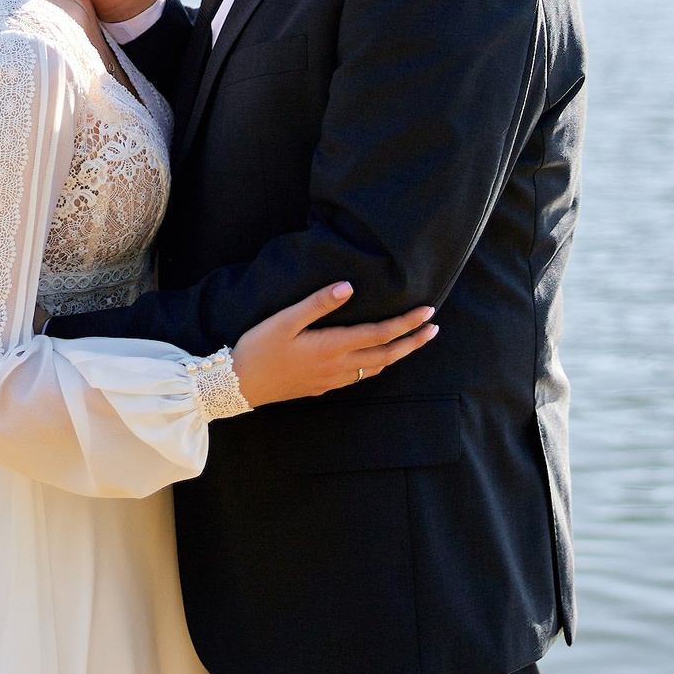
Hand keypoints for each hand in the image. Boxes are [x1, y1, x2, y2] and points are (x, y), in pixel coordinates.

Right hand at [231, 284, 435, 406]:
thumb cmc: (259, 348)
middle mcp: (339, 366)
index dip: (407, 323)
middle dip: (413, 341)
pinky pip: (361, 375)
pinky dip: (377, 364)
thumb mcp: (285, 320)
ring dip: (398, 354)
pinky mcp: (323, 387)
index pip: (381, 334)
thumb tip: (349, 287)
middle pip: (387, 354)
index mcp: (333, 346)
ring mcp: (332, 380)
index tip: (427, 313)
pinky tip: (376, 359)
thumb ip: (318, 303)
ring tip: (412, 343)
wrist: (239, 385)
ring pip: (376, 367)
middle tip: (434, 329)